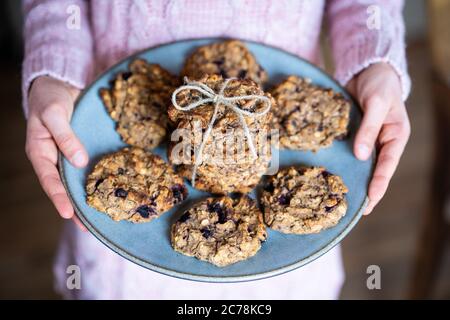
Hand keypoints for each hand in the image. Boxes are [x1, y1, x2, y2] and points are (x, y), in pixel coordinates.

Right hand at [26, 76, 87, 229]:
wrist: (61, 85)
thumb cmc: (51, 99)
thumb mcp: (55, 114)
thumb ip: (65, 137)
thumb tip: (79, 162)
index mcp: (40, 152)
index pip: (49, 180)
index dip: (59, 198)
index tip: (69, 214)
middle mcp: (55, 159)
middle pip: (65, 188)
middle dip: (76, 208)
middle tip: (90, 228)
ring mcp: (69, 156)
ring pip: (78, 181)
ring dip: (88, 198)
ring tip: (101, 218)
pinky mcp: (82, 151)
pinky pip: (89, 169)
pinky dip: (97, 181)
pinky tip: (109, 192)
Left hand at [346, 62, 410, 214]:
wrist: (367, 71)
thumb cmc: (379, 84)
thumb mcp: (376, 103)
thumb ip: (369, 128)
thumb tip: (361, 155)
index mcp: (395, 136)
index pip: (387, 165)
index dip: (379, 184)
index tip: (370, 201)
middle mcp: (382, 142)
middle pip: (375, 170)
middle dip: (367, 189)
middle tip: (357, 210)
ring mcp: (368, 140)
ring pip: (362, 164)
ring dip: (355, 179)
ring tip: (344, 199)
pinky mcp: (354, 135)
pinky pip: (350, 153)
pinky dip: (344, 164)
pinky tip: (334, 175)